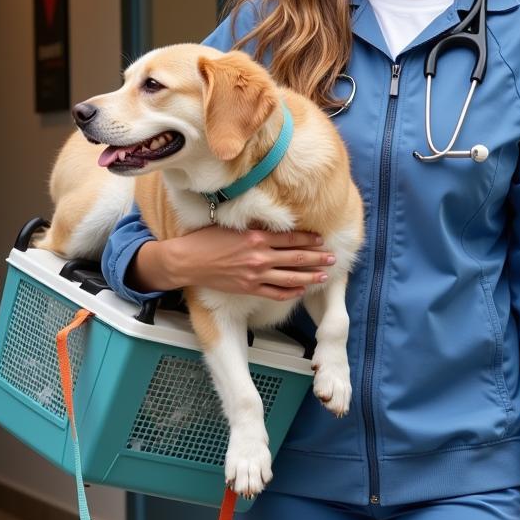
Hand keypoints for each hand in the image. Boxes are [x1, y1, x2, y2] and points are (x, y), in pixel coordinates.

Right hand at [137, 227, 333, 299]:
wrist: (187, 261)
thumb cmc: (205, 240)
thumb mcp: (232, 227)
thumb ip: (254, 228)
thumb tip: (272, 226)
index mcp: (256, 237)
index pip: (290, 238)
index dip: (309, 239)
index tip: (321, 239)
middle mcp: (259, 257)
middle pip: (296, 258)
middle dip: (317, 258)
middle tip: (332, 258)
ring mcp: (255, 275)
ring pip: (290, 278)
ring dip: (310, 277)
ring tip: (325, 276)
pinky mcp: (248, 288)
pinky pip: (275, 293)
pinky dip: (290, 292)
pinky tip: (300, 290)